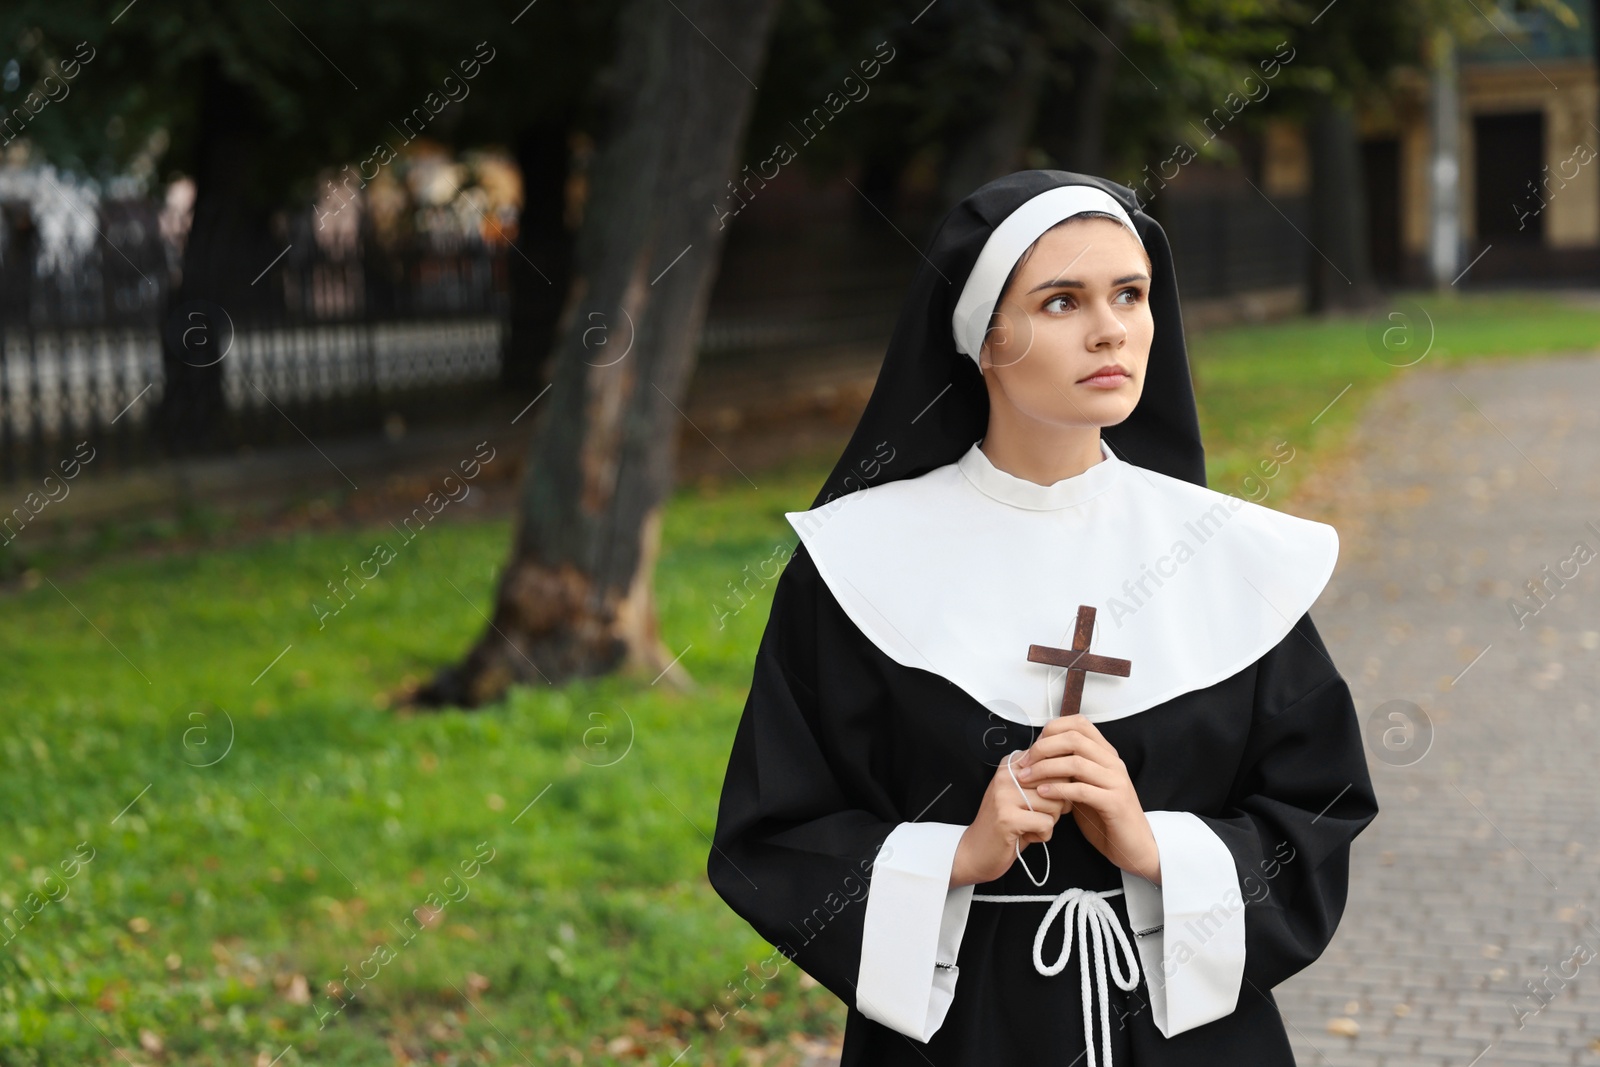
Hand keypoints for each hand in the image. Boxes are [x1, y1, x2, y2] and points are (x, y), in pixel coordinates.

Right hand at [950, 751, 1066, 887]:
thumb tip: (1075, 771)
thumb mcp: (1022, 794)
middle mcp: (1005, 775)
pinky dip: (1044, 835)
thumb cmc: (1006, 824)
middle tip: (1039, 815)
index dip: (1060, 784)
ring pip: (1055, 804)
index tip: (1046, 798)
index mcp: (1010, 765)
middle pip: (1058, 783)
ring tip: (1030, 825)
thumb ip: (1042, 779)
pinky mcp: (1007, 818)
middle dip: (1058, 805)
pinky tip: (1028, 836)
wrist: (975, 852)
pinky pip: (1046, 823)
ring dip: (1050, 821)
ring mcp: (1004, 796)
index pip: (1053, 760)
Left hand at [1014, 715, 1161, 884]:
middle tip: (1024, 763)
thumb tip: (1038, 754)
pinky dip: (1058, 789)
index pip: (1079, 723)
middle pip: (1074, 738)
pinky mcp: (1114, 803)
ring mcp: (1116, 782)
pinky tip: (1042, 793)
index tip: (1034, 747)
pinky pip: (1081, 790)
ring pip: (1076, 763)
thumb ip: (1069, 768)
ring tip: (1026, 778)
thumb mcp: (1085, 785)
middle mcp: (1113, 762)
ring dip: (1045, 769)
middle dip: (1043, 748)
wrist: (1134, 845)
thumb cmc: (1104, 815)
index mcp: (1106, 753)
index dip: (1052, 730)